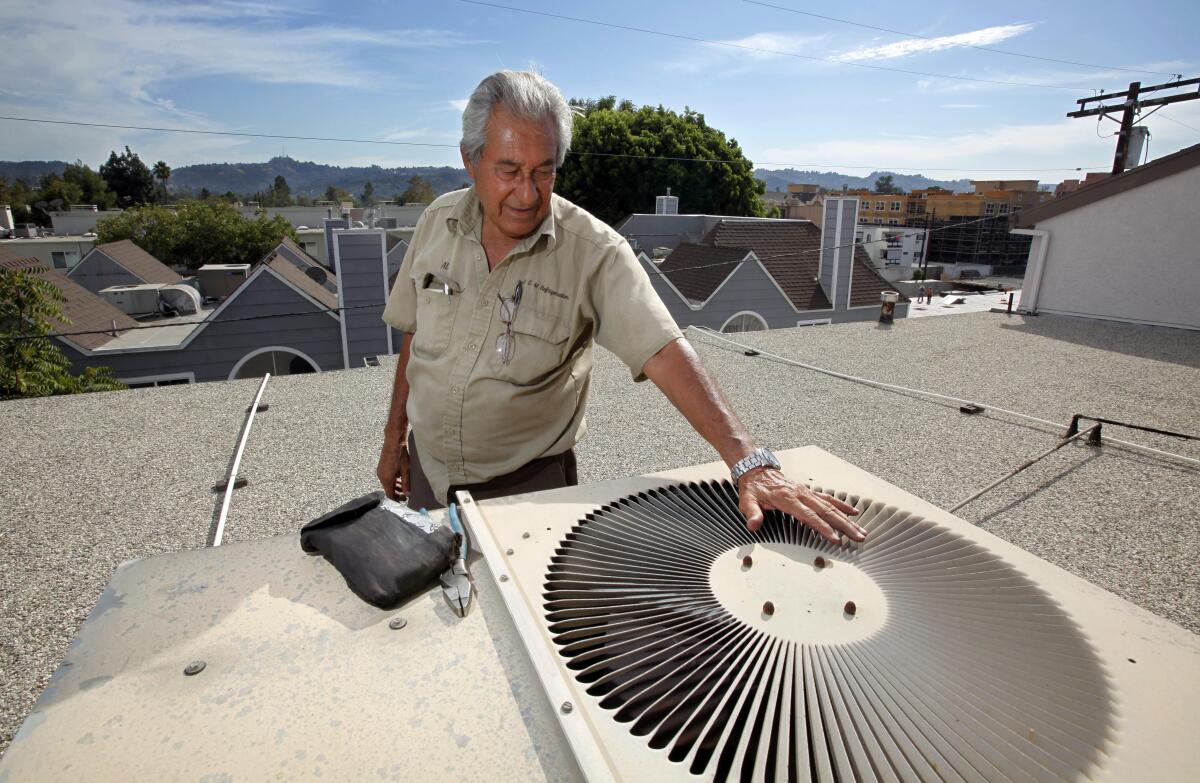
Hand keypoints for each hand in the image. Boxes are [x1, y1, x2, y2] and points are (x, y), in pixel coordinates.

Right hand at [376, 440, 409, 501]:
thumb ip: (406, 483)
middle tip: (406, 494)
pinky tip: (399, 478)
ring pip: (387, 484)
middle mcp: (381, 476)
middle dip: (396, 493)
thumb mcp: (406, 470)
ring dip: (394, 486)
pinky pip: (386, 478)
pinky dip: (392, 480)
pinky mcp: (381, 467)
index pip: (390, 495)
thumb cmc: (400, 454)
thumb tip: (407, 494)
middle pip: (388, 489)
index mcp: (386, 479)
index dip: (397, 499)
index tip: (404, 500)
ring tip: (404, 486)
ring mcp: (380, 471)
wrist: (393, 441)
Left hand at [738, 468, 864, 543]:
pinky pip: (828, 499)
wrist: (756, 470)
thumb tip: (753, 525)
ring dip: (847, 519)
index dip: (822, 528)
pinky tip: (854, 513)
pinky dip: (842, 505)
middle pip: (827, 512)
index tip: (835, 539)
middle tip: (859, 537)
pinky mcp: (809, 492)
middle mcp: (801, 495)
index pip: (809, 515)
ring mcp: (807, 493)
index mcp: (787, 499)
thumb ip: (752, 513)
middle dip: (844, 526)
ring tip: (861, 531)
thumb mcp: (747, 501)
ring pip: (831, 506)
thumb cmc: (753, 488)